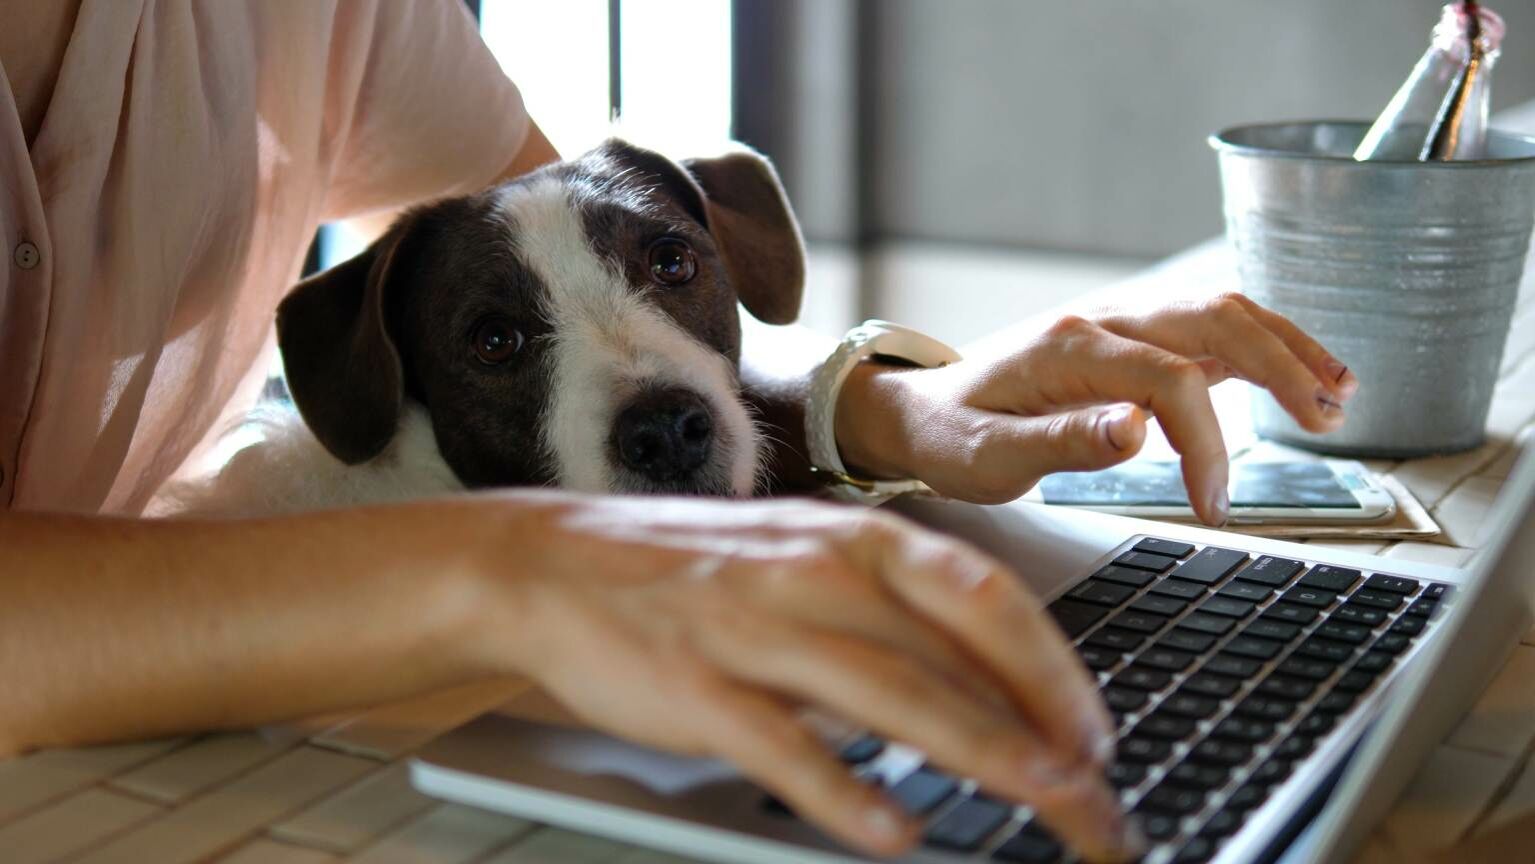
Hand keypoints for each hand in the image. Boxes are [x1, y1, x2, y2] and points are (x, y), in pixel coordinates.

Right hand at [479, 493, 1143, 861]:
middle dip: (1042, 729)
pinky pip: (782, 742)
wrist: (554, 563)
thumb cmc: (696, 570)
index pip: (984, 597)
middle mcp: (817, 574)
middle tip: (1096, 800)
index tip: (1097, 735)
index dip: (1054, 669)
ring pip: (889, 691)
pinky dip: (843, 790)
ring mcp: (755, 626)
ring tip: (1041, 800)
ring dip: (979, 750)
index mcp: (853, 539)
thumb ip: (893, 617)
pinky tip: (893, 831)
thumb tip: (993, 686)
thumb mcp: (806, 564)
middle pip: (955, 654)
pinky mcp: (695, 684)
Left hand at [835, 293, 1358, 524]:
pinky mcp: (1130, 343)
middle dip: (1280, 365)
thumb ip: (1060, 443)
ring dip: (1284, 346)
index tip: (1213, 503)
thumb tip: (1136, 431)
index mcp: (1070, 349)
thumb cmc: (950, 436)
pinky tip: (1300, 378)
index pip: (1169, 379)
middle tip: (1326, 421)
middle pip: (1214, 318)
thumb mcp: (987, 457)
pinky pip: (1206, 330)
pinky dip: (1260, 348)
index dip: (1206, 442)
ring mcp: (1120, 326)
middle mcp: (1103, 323)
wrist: (920, 409)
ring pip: (1220, 313)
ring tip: (1338, 394)